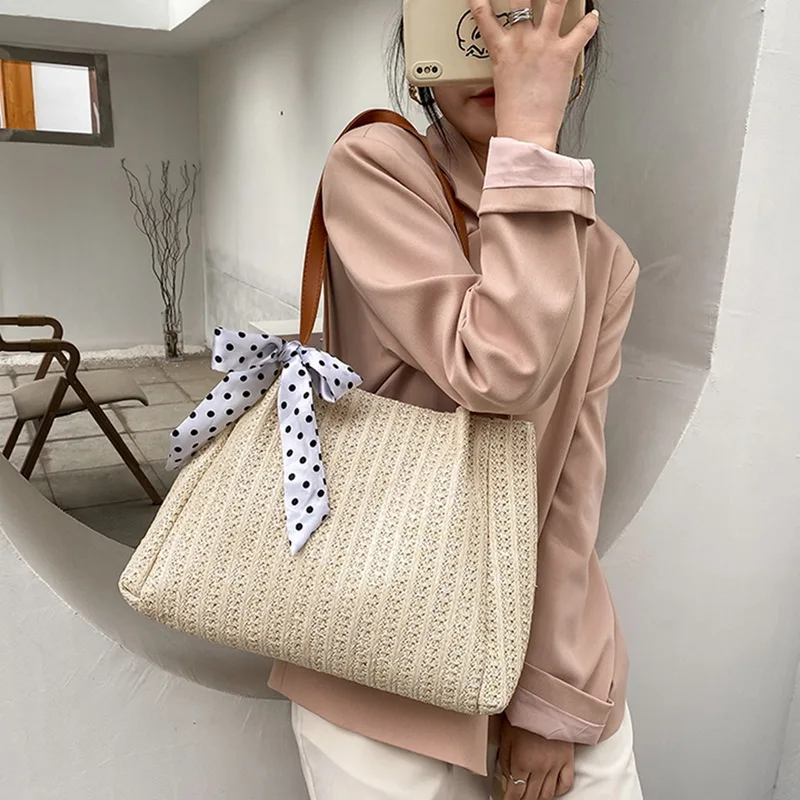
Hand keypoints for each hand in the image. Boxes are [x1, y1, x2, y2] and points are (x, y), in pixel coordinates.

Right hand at [469, 0, 598, 149]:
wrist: (526, 133)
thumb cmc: (513, 117)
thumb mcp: (502, 85)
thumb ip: (509, 66)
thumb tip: (516, 63)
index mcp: (501, 50)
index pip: (482, 14)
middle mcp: (521, 42)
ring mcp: (543, 45)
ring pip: (555, 2)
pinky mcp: (564, 54)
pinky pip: (583, 29)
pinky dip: (590, 21)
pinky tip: (593, 16)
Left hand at [500, 718, 574, 798]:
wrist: (544, 699)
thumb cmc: (523, 712)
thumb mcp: (506, 736)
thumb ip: (504, 760)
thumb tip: (505, 778)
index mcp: (522, 761)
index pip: (515, 792)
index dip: (509, 799)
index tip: (506, 799)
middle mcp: (540, 767)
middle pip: (531, 796)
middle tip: (517, 798)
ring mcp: (556, 765)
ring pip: (547, 794)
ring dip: (538, 798)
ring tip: (531, 797)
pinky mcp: (568, 759)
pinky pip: (565, 784)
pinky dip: (557, 791)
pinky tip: (550, 790)